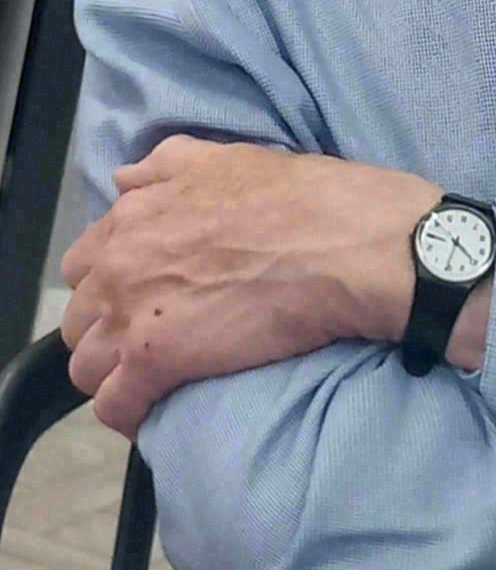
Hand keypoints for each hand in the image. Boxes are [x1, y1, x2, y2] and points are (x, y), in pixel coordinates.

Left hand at [61, 135, 440, 437]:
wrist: (342, 243)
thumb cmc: (299, 196)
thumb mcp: (227, 156)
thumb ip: (164, 166)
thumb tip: (123, 179)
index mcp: (133, 216)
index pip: (84, 264)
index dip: (111, 282)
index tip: (143, 294)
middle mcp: (118, 263)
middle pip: (78, 320)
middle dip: (107, 331)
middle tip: (154, 338)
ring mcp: (132, 315)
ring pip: (86, 367)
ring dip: (116, 374)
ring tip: (158, 378)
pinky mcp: (155, 363)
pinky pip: (115, 406)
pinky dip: (132, 413)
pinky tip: (160, 409)